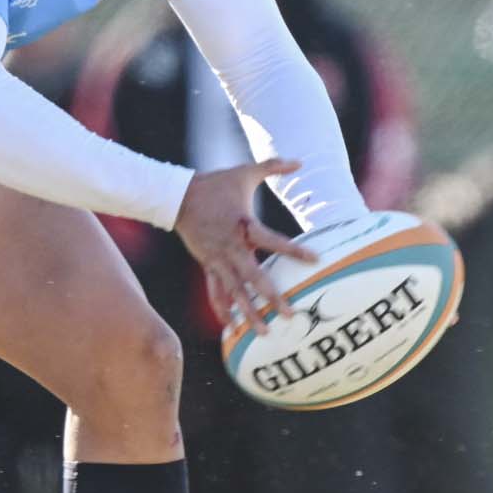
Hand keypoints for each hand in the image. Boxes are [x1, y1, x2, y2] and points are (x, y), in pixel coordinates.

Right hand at [173, 157, 316, 334]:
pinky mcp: (207, 264)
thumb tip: (299, 160)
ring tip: (264, 332)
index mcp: (244, 225)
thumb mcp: (244, 172)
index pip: (273, 241)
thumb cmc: (215, 184)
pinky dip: (222, 309)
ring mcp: (217, 259)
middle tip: (289, 314)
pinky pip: (215, 291)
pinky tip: (231, 327)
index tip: (315, 259)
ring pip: (235, 292)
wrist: (177, 196)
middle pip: (253, 277)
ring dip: (248, 313)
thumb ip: (273, 166)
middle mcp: (231, 247)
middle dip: (271, 297)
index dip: (294, 250)